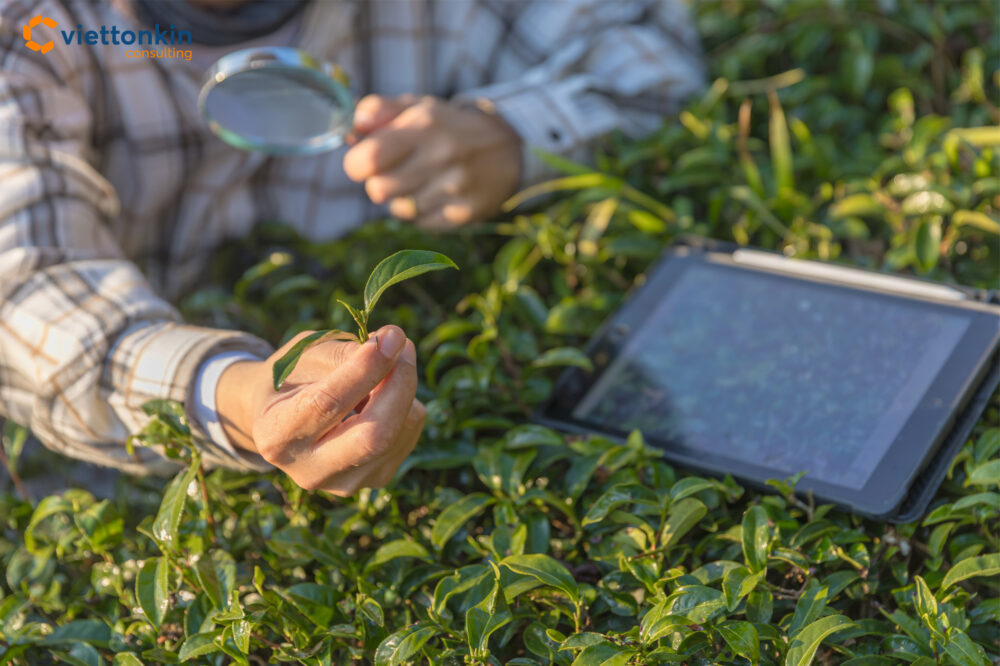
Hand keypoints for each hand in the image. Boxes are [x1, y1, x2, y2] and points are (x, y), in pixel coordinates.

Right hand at [215, 325, 424, 495]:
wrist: (282, 420)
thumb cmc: (291, 378)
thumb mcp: (302, 354)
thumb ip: (342, 352)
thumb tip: (393, 344)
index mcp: (277, 435)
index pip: (327, 405)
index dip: (364, 370)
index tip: (390, 337)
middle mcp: (311, 471)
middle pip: (374, 436)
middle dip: (399, 383)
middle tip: (404, 345)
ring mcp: (346, 483)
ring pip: (399, 430)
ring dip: (402, 387)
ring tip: (381, 368)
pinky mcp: (376, 478)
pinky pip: (409, 432)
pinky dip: (404, 404)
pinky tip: (379, 397)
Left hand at [343, 95, 521, 229]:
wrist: (508, 149)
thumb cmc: (449, 128)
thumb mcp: (418, 107)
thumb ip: (378, 110)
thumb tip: (350, 127)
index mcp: (424, 125)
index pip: (368, 158)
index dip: (357, 164)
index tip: (364, 162)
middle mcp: (441, 156)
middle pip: (378, 190)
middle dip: (378, 183)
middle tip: (395, 172)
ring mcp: (455, 188)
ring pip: (399, 210)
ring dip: (402, 199)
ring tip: (421, 182)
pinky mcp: (465, 214)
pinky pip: (421, 223)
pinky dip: (423, 212)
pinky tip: (438, 195)